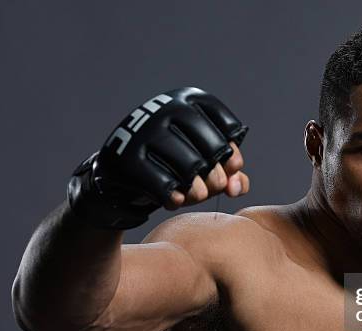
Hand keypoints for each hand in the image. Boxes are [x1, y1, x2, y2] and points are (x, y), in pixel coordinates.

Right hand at [67, 87, 248, 228]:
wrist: (123, 171)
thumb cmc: (175, 162)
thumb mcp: (205, 160)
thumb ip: (230, 171)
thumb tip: (238, 187)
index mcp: (189, 99)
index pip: (228, 127)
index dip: (234, 152)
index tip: (231, 168)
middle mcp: (167, 108)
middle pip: (212, 149)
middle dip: (218, 175)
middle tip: (212, 188)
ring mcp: (145, 131)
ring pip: (191, 167)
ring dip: (199, 190)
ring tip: (195, 195)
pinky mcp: (126, 158)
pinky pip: (164, 185)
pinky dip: (175, 198)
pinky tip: (175, 200)